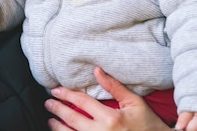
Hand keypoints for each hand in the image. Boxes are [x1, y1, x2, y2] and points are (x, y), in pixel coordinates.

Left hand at [44, 66, 171, 130]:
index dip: (67, 94)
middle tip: (49, 103)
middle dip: (57, 109)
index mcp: (110, 118)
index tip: (56, 90)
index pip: (82, 102)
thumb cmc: (147, 124)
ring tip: (51, 121)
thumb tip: (97, 71)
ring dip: (58, 127)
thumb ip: (114, 87)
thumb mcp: (134, 103)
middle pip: (72, 119)